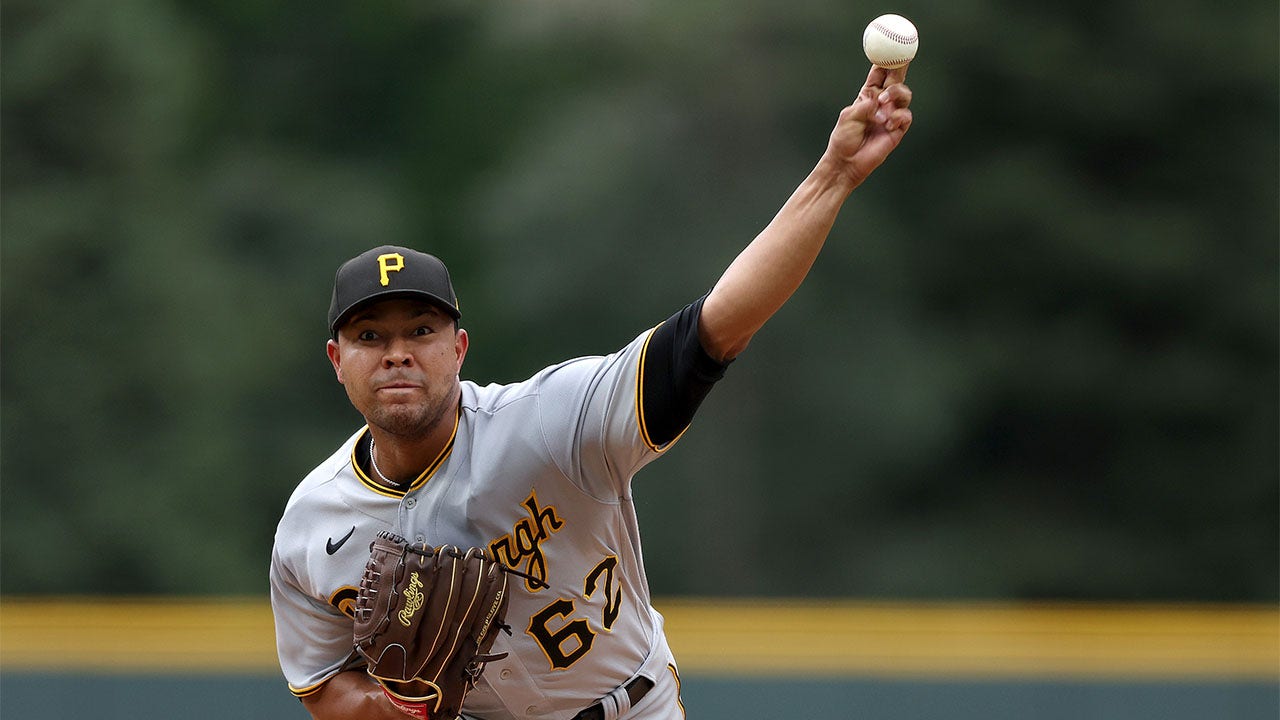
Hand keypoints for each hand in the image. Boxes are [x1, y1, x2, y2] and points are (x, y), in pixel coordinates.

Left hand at [824, 64, 912, 186]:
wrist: (847, 163)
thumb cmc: (843, 139)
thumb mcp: (849, 116)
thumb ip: (865, 105)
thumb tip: (879, 100)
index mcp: (867, 96)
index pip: (879, 75)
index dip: (885, 61)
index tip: (888, 48)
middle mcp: (881, 103)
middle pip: (895, 79)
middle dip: (899, 67)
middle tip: (901, 57)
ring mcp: (891, 115)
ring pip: (904, 94)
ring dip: (896, 94)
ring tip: (884, 102)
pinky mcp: (897, 130)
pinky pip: (906, 116)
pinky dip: (898, 116)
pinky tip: (888, 123)